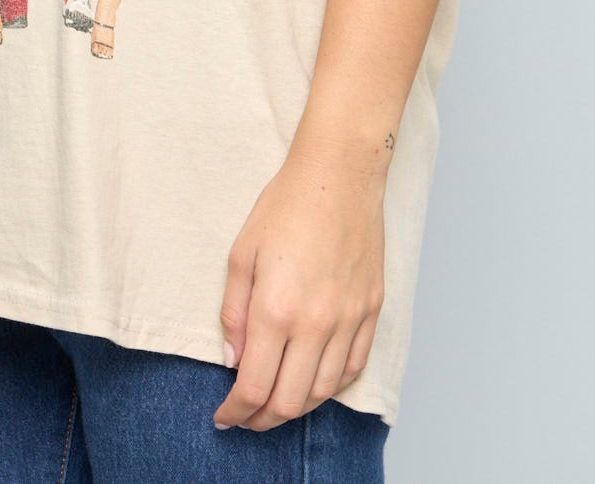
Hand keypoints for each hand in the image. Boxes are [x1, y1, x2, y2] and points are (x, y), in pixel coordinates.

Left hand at [213, 142, 385, 431]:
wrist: (339, 174)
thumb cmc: (285, 206)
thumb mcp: (241, 254)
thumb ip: (234, 313)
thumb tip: (233, 360)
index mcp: (275, 309)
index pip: (253, 387)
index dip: (235, 412)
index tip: (224, 417)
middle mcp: (315, 323)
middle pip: (288, 402)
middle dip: (261, 420)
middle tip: (245, 417)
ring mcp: (348, 319)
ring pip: (323, 392)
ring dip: (295, 407)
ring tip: (275, 402)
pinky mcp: (371, 311)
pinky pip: (354, 368)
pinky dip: (331, 386)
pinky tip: (313, 381)